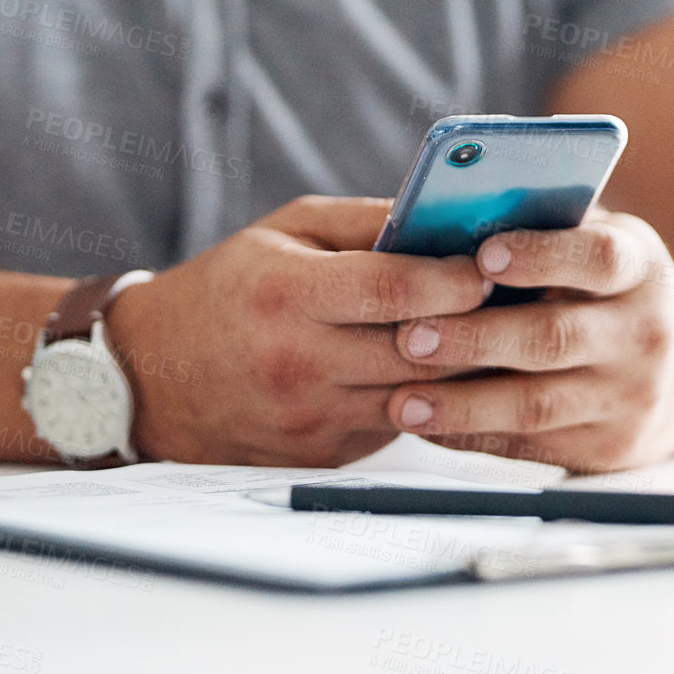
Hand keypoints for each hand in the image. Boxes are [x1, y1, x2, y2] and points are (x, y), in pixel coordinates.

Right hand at [106, 196, 489, 465]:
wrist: (154, 377)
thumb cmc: (230, 289)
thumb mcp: (287, 231)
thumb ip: (367, 222)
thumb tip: (448, 216)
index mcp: (287, 296)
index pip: (394, 291)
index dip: (455, 278)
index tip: (492, 265)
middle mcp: (298, 364)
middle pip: (419, 351)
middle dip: (478, 325)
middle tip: (520, 300)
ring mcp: (312, 419)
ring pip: (420, 397)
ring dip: (467, 368)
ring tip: (502, 334)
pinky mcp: (324, 456)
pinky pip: (398, 426)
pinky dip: (431, 399)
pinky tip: (453, 372)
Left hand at [382, 209, 673, 472]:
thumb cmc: (614, 292)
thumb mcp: (603, 245)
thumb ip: (546, 228)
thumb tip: (456, 211)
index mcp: (641, 269)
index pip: (599, 258)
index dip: (541, 255)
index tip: (482, 254)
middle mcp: (646, 335)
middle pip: (555, 338)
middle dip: (476, 338)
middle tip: (408, 335)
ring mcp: (629, 399)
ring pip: (536, 405)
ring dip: (462, 403)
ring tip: (403, 398)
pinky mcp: (607, 449)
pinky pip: (529, 446)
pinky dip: (471, 435)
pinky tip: (427, 423)